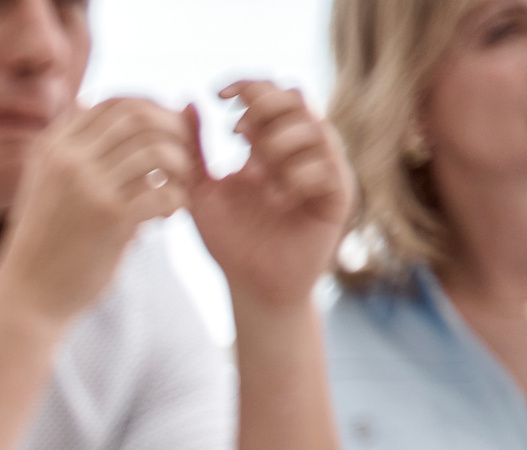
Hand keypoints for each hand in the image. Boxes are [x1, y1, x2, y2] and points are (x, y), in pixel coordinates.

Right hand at [0, 98, 193, 325]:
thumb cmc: (41, 242)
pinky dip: (176, 201)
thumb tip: (88, 101)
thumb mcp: (41, 183)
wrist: (26, 297)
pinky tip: (169, 216)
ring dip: (180, 166)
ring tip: (179, 187)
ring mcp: (88, 188)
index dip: (149, 108)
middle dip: (172, 128)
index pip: (113, 103)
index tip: (164, 130)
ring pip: (157, 151)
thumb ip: (65, 147)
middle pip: (138, 117)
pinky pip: (163, 193)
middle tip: (185, 153)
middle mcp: (68, 160)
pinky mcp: (110, 219)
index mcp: (53, 148)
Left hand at [186, 82, 351, 312]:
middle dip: (264, 106)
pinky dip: (300, 172)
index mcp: (271, 143)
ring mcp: (325, 170)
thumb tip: (188, 100)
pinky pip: (329, 167)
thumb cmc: (230, 240)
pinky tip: (278, 194)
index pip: (269, 94)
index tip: (217, 94)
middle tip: (236, 130)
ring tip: (257, 170)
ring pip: (315, 127)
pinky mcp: (339, 196)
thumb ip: (193, 150)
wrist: (252, 286)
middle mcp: (302, 150)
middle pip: (297, 97)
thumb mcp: (201, 191)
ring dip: (280, 140)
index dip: (247, 86)